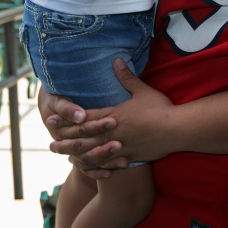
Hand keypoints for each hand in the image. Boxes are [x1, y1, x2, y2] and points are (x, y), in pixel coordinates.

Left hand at [48, 59, 176, 174]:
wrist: (177, 129)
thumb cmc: (160, 109)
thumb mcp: (142, 90)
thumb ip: (126, 77)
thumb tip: (115, 59)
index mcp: (113, 116)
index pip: (84, 118)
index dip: (67, 120)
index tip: (52, 120)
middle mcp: (112, 133)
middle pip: (84, 139)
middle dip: (66, 141)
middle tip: (50, 144)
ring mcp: (120, 147)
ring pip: (93, 154)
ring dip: (77, 156)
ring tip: (64, 158)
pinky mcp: (129, 157)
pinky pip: (109, 164)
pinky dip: (97, 166)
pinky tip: (90, 168)